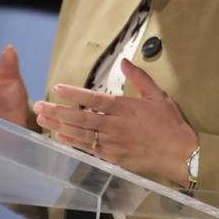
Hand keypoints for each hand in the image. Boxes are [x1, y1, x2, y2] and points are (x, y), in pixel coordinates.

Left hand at [34, 58, 198, 184]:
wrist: (180, 153)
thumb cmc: (170, 123)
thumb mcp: (158, 95)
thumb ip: (139, 77)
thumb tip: (124, 61)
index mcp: (124, 107)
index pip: (93, 98)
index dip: (73, 93)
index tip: (57, 88)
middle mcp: (114, 125)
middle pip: (80, 117)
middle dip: (57, 111)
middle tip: (38, 105)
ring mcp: (112, 143)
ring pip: (80, 133)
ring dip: (59, 126)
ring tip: (42, 119)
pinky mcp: (113, 157)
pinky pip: (88, 148)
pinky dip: (73, 142)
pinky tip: (61, 136)